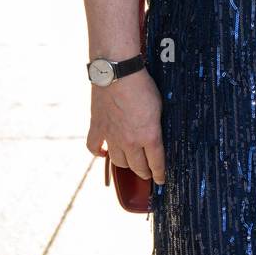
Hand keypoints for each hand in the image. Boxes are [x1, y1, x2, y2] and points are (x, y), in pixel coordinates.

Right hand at [87, 69, 164, 184]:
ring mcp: (111, 136)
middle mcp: (130, 141)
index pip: (156, 163)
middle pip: (137, 166)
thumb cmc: (143, 86)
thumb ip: (157, 124)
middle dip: (144, 172)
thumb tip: (156, 133)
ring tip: (130, 165)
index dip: (159, 174)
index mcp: (149, 136)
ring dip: (125, 165)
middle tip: (147, 173)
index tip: (161, 180)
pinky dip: (98, 153)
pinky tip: (103, 154)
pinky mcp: (97, 128)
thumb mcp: (159, 106)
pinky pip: (94, 148)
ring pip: (118, 161)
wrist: (118, 74)